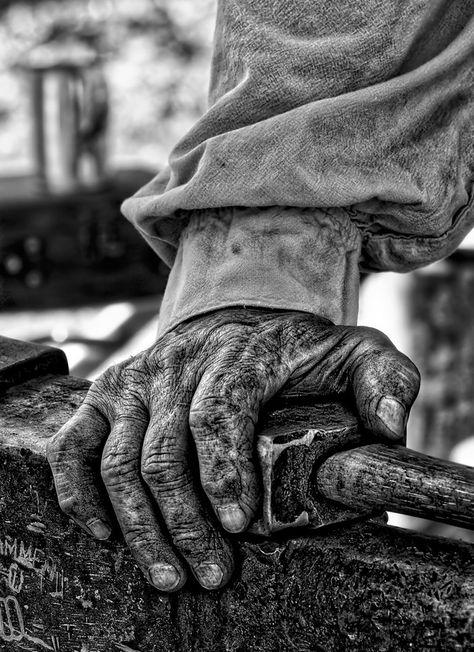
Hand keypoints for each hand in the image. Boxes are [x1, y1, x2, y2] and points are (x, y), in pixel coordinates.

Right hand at [46, 308, 419, 591]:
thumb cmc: (300, 352)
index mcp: (239, 350)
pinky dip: (77, 491)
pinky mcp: (106, 393)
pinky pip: (74, 444)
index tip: (239, 526)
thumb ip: (384, 380)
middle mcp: (177, 360)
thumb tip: (386, 427)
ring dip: (139, 526)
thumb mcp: (356, 354)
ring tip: (168, 574)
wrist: (242, 324)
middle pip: (163, 451)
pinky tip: (102, 530)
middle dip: (184, 523)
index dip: (223, 472)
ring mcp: (135, 377)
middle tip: (210, 573)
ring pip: (117, 460)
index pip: (219, 410)